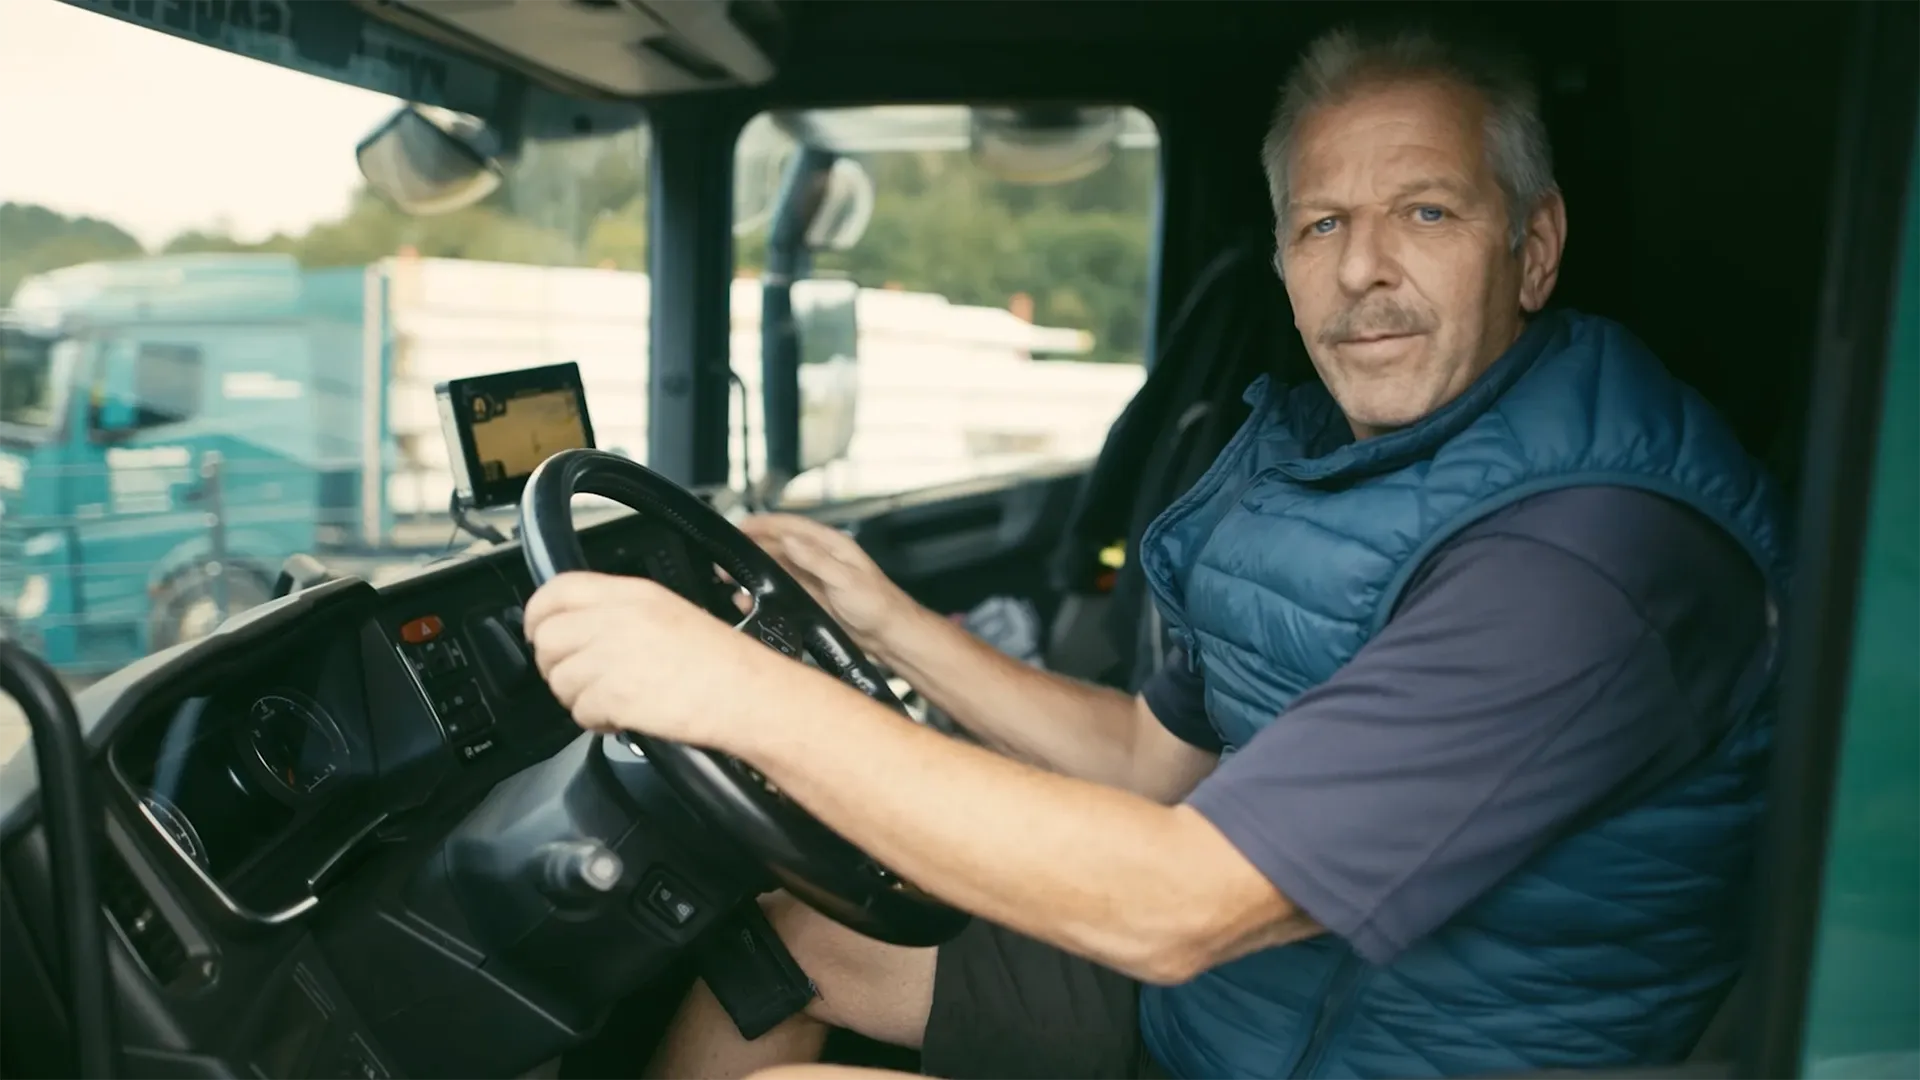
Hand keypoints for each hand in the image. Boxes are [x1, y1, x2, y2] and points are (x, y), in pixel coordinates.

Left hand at [523, 571, 782, 748]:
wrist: (745, 692)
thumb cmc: (721, 661)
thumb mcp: (669, 613)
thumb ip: (621, 614)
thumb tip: (583, 630)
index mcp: (630, 593)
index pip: (557, 589)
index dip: (537, 614)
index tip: (538, 631)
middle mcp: (616, 619)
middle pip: (547, 638)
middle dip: (555, 664)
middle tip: (577, 677)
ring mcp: (612, 657)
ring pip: (559, 679)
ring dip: (576, 696)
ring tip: (608, 700)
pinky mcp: (613, 694)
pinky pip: (580, 711)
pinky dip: (595, 721)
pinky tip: (621, 717)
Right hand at [738, 513, 918, 657]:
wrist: (889, 635)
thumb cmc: (879, 604)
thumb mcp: (846, 578)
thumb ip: (816, 559)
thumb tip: (790, 541)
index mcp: (831, 546)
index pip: (791, 526)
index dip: (764, 523)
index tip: (741, 525)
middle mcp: (820, 560)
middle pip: (778, 547)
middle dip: (751, 548)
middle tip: (727, 556)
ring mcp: (814, 580)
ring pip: (776, 570)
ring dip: (754, 571)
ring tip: (731, 577)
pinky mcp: (811, 600)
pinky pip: (781, 592)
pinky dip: (763, 593)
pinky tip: (750, 600)